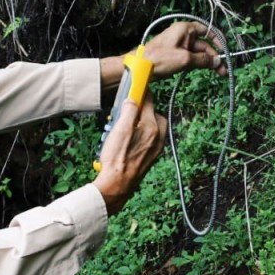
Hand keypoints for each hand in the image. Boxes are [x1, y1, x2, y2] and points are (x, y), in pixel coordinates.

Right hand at [92, 92, 166, 215]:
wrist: (117, 185)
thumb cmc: (117, 160)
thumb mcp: (120, 129)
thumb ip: (129, 111)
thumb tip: (132, 101)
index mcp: (152, 128)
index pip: (150, 102)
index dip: (142, 93)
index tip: (136, 88)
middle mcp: (157, 138)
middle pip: (154, 115)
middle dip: (143, 110)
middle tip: (128, 111)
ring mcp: (155, 149)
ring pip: (152, 128)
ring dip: (140, 124)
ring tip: (123, 128)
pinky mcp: (150, 158)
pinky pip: (148, 140)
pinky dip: (140, 136)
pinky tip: (126, 141)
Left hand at [141, 21, 225, 78]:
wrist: (140, 68)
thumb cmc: (160, 59)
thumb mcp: (184, 59)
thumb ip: (203, 60)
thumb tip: (217, 61)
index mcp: (185, 29)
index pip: (206, 29)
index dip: (217, 39)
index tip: (225, 50)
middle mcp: (183, 34)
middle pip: (204, 44)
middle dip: (214, 56)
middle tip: (223, 69)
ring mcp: (179, 45)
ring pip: (198, 52)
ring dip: (208, 62)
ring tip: (218, 73)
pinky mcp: (175, 55)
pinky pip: (190, 57)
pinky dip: (198, 64)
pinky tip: (205, 71)